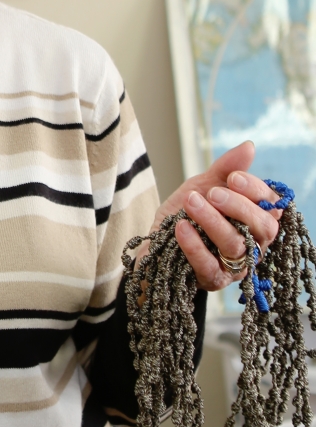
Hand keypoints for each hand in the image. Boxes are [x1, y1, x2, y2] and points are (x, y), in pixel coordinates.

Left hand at [140, 141, 281, 290]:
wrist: (155, 243)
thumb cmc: (185, 214)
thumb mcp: (201, 186)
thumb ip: (224, 169)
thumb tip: (249, 146)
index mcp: (255, 219)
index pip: (271, 205)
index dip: (255, 190)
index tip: (233, 177)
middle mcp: (253, 243)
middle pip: (262, 227)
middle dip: (238, 206)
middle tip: (212, 193)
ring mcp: (235, 265)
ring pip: (235, 244)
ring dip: (212, 221)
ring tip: (191, 203)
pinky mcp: (213, 279)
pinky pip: (209, 265)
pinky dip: (195, 246)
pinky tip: (181, 228)